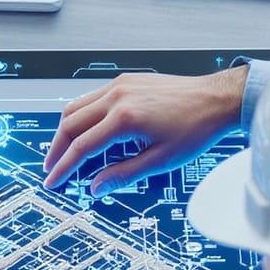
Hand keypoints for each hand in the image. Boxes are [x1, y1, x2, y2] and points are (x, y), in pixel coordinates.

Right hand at [42, 66, 248, 196]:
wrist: (218, 99)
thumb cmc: (196, 128)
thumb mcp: (160, 161)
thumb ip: (123, 175)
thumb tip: (96, 188)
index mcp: (125, 119)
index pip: (81, 147)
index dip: (63, 168)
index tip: (53, 182)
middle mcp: (117, 97)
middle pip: (70, 124)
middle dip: (56, 149)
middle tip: (51, 169)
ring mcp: (119, 86)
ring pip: (75, 107)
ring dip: (64, 131)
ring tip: (62, 152)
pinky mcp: (125, 81)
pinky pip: (90, 98)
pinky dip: (80, 116)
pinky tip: (82, 131)